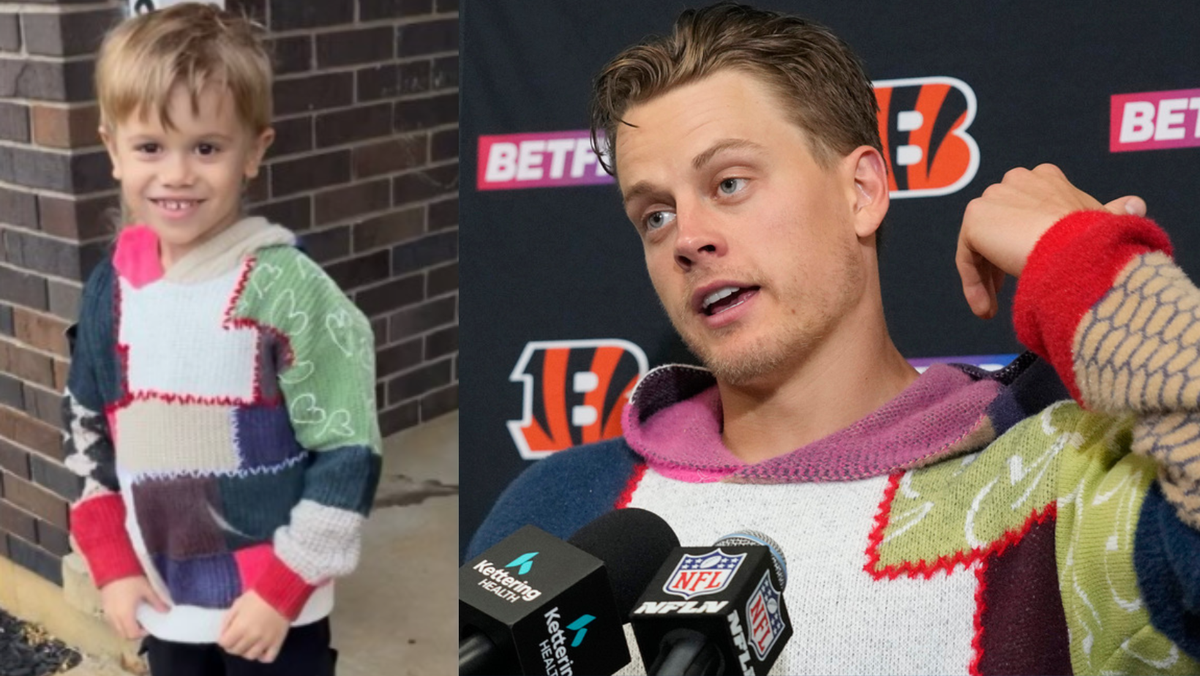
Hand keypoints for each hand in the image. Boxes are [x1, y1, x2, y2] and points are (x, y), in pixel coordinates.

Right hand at [99, 576, 169, 639]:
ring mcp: (107, 613)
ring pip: (117, 628)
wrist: (112, 568)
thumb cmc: (130, 579)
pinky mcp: (104, 607)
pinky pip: (112, 620)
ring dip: (126, 627)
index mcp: (125, 615)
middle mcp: (114, 617)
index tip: (149, 626)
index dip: (142, 633)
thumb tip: (166, 610)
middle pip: (123, 634)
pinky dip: (120, 621)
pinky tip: (127, 610)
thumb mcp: (147, 590)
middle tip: (144, 624)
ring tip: (136, 616)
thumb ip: (157, 602)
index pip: (132, 634)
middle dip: (134, 632)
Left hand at [218, 591, 289, 662]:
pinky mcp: (278, 642)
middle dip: (233, 645)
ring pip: (250, 656)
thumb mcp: (237, 604)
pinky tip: (261, 649)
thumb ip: (228, 620)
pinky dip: (262, 656)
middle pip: (236, 651)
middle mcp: (252, 636)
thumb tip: (224, 634)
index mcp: (240, 626)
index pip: (225, 643)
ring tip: (248, 643)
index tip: (227, 635)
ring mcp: (266, 641)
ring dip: (246, 651)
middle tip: (237, 638)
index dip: (224, 639)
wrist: (282, 591)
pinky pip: (268, 658)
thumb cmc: (257, 595)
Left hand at [956, 163, 1146, 318]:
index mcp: (1045, 178)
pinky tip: (985, 309)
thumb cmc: (1096, 238)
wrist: (1075, 246)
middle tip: (1010, 294)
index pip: (1026, 211)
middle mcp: (1016, 180)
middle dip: (1001, 263)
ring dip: (987, 280)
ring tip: (992, 311)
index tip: (1036, 267)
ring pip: (982, 245)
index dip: (1027, 242)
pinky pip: (967, 257)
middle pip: (1000, 227)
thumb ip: (1110, 212)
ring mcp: (993, 197)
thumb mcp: (1105, 223)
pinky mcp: (975, 218)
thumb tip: (1135, 204)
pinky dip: (973, 284)